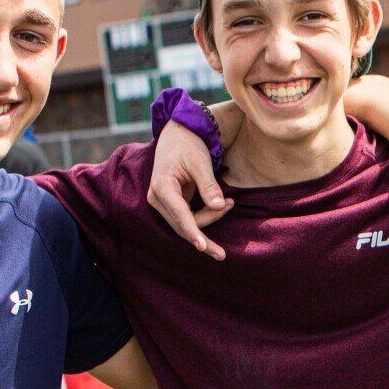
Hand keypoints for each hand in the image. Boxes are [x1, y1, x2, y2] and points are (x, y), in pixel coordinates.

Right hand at [148, 120, 233, 259]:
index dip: (192, 232)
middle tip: (223, 253)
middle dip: (206, 233)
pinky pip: (187, 219)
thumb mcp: (200, 162)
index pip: (180, 215)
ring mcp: (162, 202)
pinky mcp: (170, 204)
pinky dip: (205, 217)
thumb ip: (209, 185)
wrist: (177, 135)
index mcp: (162, 186)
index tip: (202, 247)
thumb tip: (220, 206)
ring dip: (209, 220)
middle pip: (183, 225)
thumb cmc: (187, 145)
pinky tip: (222, 207)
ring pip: (185, 224)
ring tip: (231, 204)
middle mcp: (157, 198)